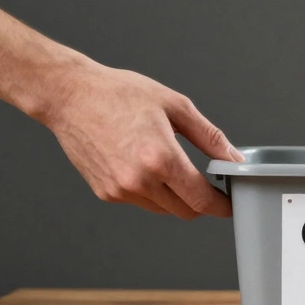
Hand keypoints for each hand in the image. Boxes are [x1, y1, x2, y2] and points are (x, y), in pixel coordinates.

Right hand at [43, 62, 241, 218]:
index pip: (201, 200)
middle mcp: (139, 181)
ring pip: (164, 209)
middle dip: (202, 202)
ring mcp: (120, 190)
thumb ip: (210, 137)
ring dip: (177, 197)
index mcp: (160, 159)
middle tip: (210, 184)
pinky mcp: (106, 192)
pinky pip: (141, 202)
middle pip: (185, 211)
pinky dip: (153, 192)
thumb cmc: (120, 94)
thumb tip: (233, 158)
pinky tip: (148, 166)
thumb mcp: (176, 106)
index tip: (230, 203)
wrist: (70, 96)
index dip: (221, 206)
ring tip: (175, 167)